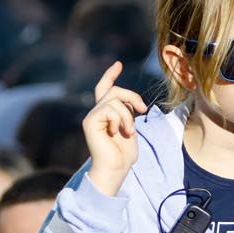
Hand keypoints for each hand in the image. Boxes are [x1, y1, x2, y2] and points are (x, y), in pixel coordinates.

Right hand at [83, 61, 147, 196]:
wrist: (115, 168)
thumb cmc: (124, 154)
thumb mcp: (130, 126)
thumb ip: (128, 111)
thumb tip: (133, 102)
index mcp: (105, 114)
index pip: (105, 88)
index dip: (110, 75)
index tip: (118, 63)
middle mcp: (96, 113)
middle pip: (114, 90)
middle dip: (132, 97)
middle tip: (143, 110)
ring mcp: (91, 117)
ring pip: (114, 100)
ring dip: (128, 115)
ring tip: (129, 132)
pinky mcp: (90, 122)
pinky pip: (110, 109)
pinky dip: (120, 120)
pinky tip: (117, 133)